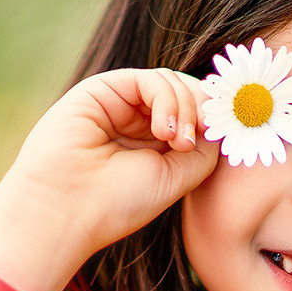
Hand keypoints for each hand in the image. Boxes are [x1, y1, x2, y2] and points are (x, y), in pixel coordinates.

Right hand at [0, 68, 216, 290]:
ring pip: (173, 82)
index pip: (195, 115)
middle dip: (203, 111)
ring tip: (176, 142)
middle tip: (195, 141)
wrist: (65, 211)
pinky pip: (150, 79)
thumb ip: (204, 145)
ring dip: (186, 107)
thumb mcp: (177, 177)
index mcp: (153, 145)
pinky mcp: (102, 89)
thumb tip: (220, 118)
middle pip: (188, 93)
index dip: (214, 119)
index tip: (226, 136)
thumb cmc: (117, 204)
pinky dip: (167, 99)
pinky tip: (163, 131)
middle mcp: (136, 121)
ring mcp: (119, 104)